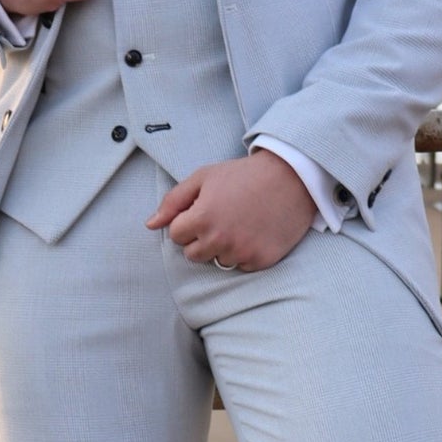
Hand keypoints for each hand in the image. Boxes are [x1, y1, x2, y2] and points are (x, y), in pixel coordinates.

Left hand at [147, 151, 314, 270]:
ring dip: (224, 247)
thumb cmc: (243, 175)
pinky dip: (245, 253)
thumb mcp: (204, 177)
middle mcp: (220, 239)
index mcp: (202, 218)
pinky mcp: (261, 260)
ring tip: (240, 223)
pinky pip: (241, 266)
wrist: (291, 178)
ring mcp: (242, 252)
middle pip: (192, 255)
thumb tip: (150, 225)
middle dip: (201, 239)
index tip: (203, 210)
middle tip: (222, 218)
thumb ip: (173, 201)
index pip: (175, 236)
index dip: (187, 222)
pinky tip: (255, 232)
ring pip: (218, 261)